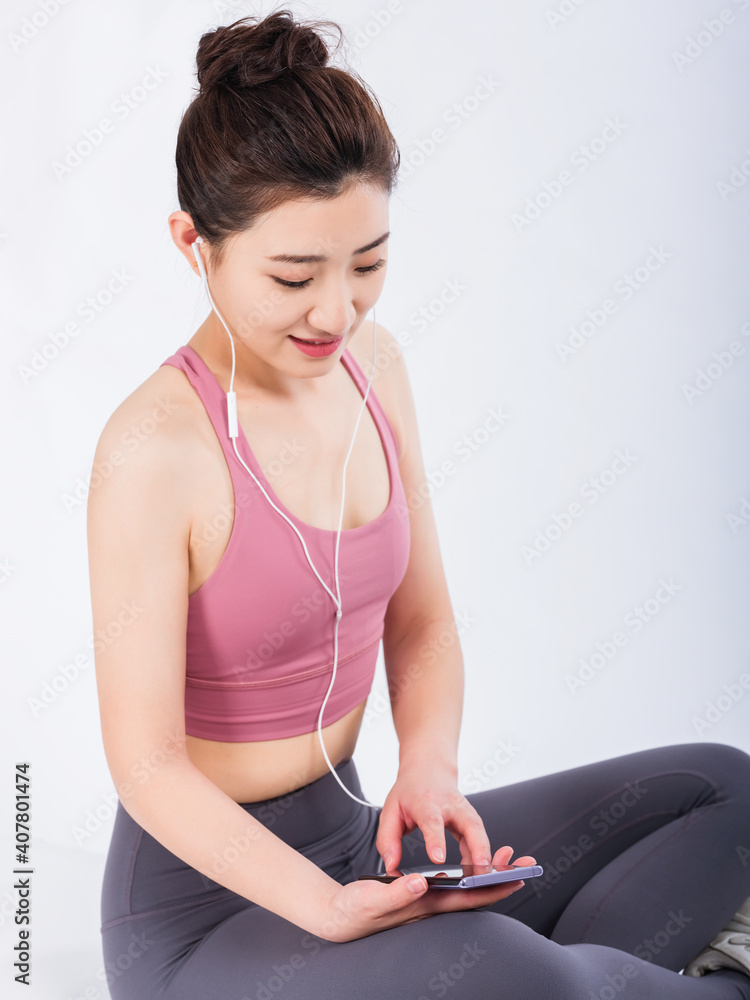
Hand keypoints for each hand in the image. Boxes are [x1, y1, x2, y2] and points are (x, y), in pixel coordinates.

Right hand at [316, 845, 535, 942]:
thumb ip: (398, 893)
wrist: (338, 917)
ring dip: (488, 873)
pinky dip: (467, 871)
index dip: (494, 888)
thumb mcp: (372, 900)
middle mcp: (432, 904)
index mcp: (425, 905)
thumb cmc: (354, 910)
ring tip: (507, 858)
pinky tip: (472, 865)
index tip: (517, 878)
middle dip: (502, 879)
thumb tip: (423, 882)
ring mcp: (427, 899)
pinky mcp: (419, 893)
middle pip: (475, 892)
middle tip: (526, 862)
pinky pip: (452, 882)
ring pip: (466, 886)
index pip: (468, 898)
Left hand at [376, 762, 494, 870]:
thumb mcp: (390, 812)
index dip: (436, 839)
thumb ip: (387, 840)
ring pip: (479, 830)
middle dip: (477, 847)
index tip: (438, 858)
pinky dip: (482, 854)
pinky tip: (479, 871)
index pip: (432, 820)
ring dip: (485, 854)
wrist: (427, 770)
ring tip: (483, 876)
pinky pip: (480, 836)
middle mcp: (449, 804)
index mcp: (425, 801)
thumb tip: (392, 865)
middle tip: (480, 869)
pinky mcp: (471, 818)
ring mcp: (464, 809)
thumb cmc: (409, 792)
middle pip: (469, 823)